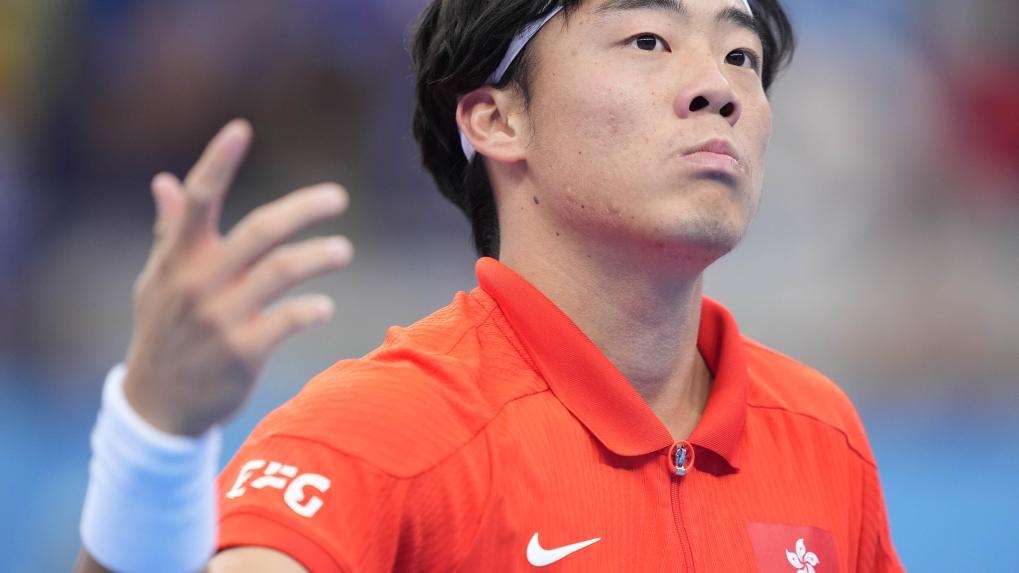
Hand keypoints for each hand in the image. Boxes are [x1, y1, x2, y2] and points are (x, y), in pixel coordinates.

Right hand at [122, 120, 352, 435]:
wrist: (158, 406)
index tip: (241, 128)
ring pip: (282, 271)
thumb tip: (163, 180)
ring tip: (343, 251)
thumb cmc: (163, 332)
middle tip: (338, 197)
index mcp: (177, 257)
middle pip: (260, 230)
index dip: (217, 161)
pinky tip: (323, 306)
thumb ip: (168, 232)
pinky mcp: (242, 352)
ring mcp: (221, 317)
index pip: (197, 199)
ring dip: (319, 256)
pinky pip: (288, 319)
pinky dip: (311, 310)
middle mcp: (198, 281)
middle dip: (304, 209)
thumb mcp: (156, 282)